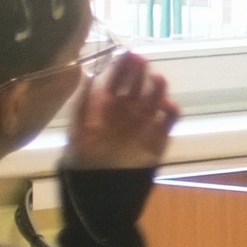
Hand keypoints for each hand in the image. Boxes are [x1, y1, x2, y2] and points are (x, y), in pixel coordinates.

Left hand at [59, 43, 179, 169]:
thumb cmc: (83, 161)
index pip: (115, 78)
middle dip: (138, 71)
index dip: (121, 65)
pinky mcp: (159, 136)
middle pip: (136, 83)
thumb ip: (82, 102)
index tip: (127, 53)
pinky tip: (165, 104)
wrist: (100, 193)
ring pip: (154, 96)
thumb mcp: (76, 129)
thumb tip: (89, 74)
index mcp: (105, 105)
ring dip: (157, 86)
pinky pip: (169, 118)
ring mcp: (143, 121)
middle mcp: (125, 109)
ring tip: (156, 78)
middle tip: (140, 61)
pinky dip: (170, 109)